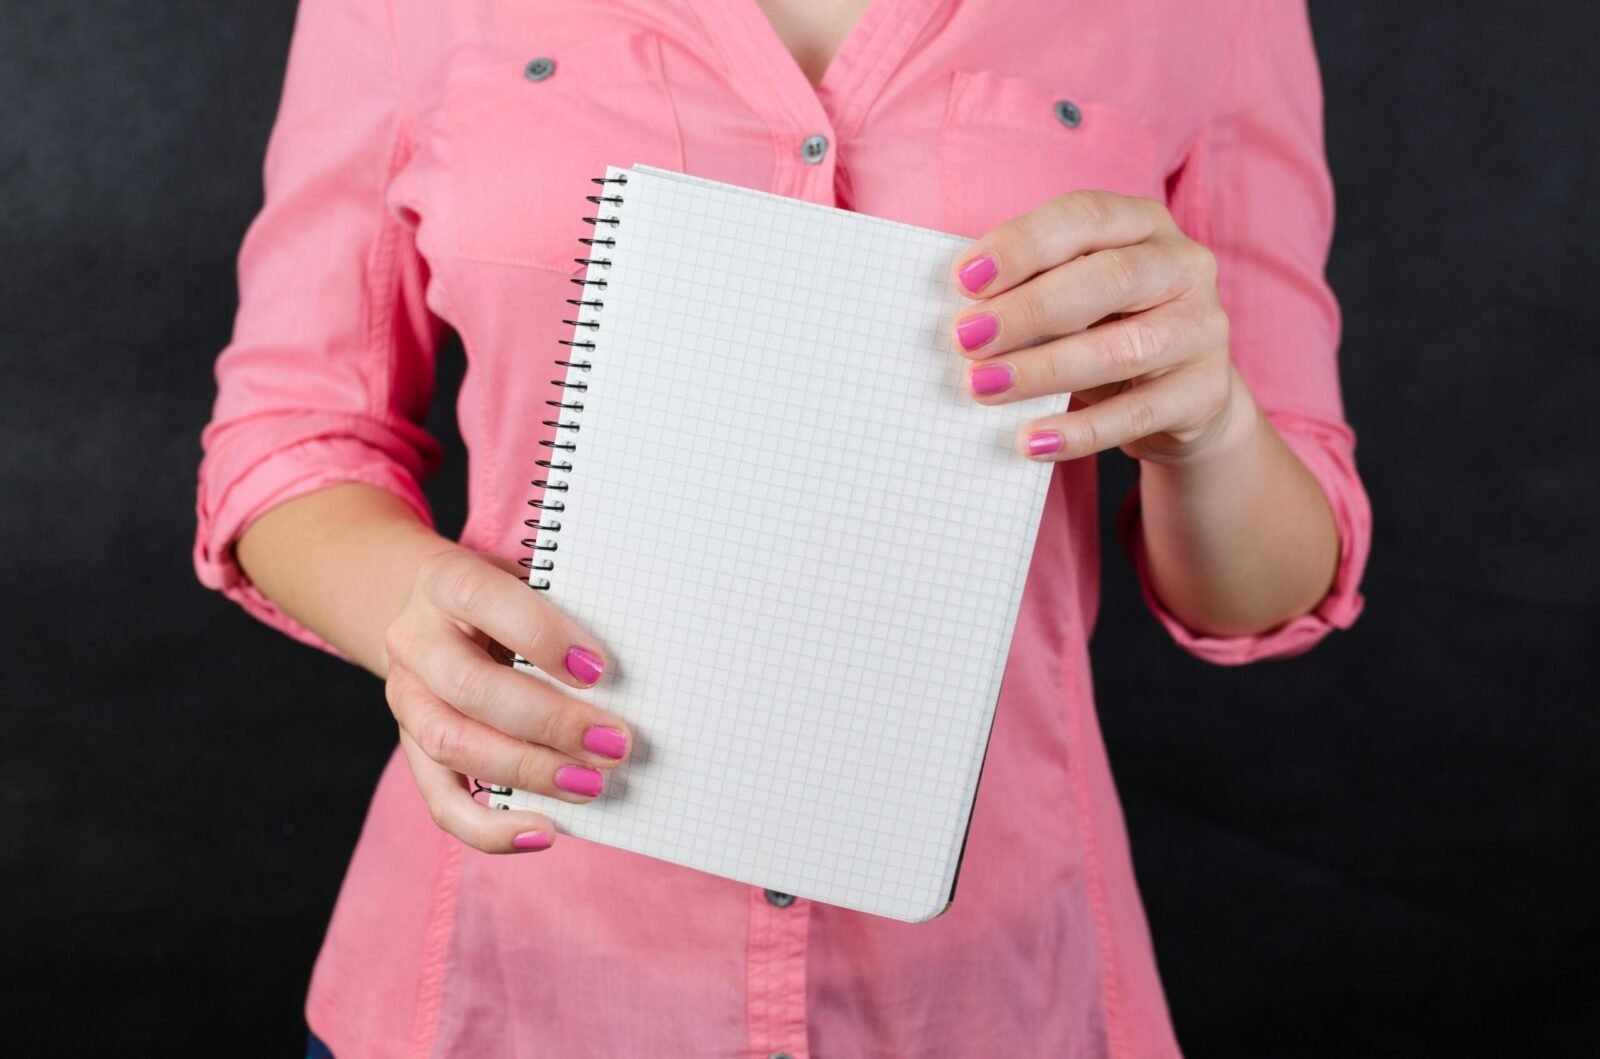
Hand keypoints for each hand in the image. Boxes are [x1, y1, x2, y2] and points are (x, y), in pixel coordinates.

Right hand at [383, 548, 630, 853]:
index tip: (599, 670)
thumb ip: (564, 611)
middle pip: (471, 687)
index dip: (543, 637)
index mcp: (446, 583)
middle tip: (614, 743)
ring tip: (591, 784)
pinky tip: (544, 832)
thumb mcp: (526, 579)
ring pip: (454, 745)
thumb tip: (629, 674)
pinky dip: (491, 828)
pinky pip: (442, 802)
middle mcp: (415, 641)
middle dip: (550, 721)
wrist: (428, 608)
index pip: (486, 602)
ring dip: (529, 772)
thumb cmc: (502, 597)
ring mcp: (407, 699)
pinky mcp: (413, 750)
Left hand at [950, 190, 1243, 465]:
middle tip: (966, 338)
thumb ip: (1031, 290)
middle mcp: (1184, 267)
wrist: (1183, 397)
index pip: (1085, 217)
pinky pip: (1135, 414)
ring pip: (1121, 350)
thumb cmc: (1108, 329)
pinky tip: (1032, 441)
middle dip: (1029, 308)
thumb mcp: (1076, 298)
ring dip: (1042, 370)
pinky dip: (1079, 431)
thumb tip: (964, 316)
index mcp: (1145, 224)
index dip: (1023, 244)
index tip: (964, 279)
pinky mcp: (1205, 393)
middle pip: (1108, 278)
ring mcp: (1203, 330)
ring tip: (983, 386)